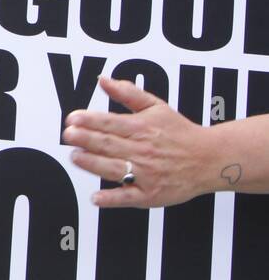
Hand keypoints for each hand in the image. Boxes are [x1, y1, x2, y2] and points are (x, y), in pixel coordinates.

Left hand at [64, 76, 215, 208]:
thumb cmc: (179, 132)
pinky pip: (128, 197)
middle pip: (109, 144)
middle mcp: (143, 151)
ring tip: (75, 157)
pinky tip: (96, 197)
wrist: (210, 159)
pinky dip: (112, 199)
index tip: (72, 118)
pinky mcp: (151, 194)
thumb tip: (103, 80)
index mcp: (142, 128)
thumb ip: (127, 92)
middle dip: (86, 139)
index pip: (111, 123)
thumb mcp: (156, 106)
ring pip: (115, 169)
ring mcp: (147, 174)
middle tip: (68, 135)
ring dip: (93, 164)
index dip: (90, 120)